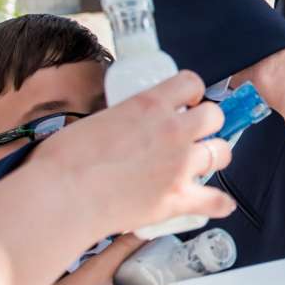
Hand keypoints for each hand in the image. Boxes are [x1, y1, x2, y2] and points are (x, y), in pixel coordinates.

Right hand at [39, 69, 232, 233]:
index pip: (191, 82)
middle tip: (193, 133)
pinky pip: (216, 200)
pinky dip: (219, 203)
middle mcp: (172, 131)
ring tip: (201, 162)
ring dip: (214, 156)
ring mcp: (180, 166)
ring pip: (222, 153)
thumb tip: (123, 130)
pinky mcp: (178, 199)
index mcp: (150, 104)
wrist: (63, 196)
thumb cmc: (65, 159)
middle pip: (214, 116)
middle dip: (206, 123)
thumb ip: (123, 120)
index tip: (185, 101)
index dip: (191, 92)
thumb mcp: (97, 120)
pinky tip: (219, 203)